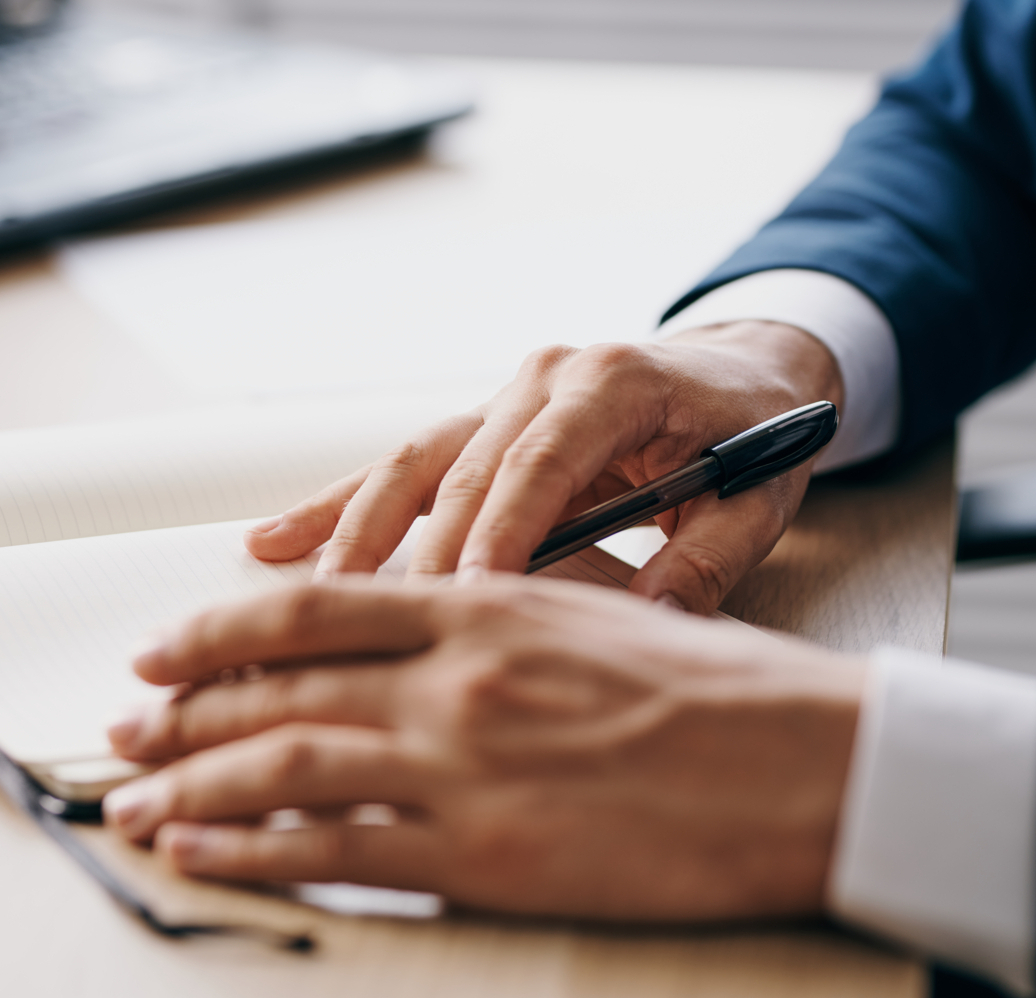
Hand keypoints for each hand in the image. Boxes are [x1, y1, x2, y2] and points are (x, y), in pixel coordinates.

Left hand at [106, 577, 865, 920]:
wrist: (810, 763)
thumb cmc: (716, 689)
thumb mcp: (592, 612)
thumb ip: (489, 619)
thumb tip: (410, 633)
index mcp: (484, 602)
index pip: (312, 607)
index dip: (216, 628)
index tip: (161, 651)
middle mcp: (455, 674)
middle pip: (278, 687)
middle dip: (182, 714)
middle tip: (121, 734)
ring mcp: (464, 763)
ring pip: (285, 764)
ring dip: (192, 785)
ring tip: (135, 803)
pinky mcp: (486, 852)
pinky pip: (338, 849)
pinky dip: (253, 850)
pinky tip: (206, 854)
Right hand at [242, 321, 843, 613]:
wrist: (744, 369)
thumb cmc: (754, 434)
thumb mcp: (757, 497)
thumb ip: (708, 562)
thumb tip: (646, 631)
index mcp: (614, 382)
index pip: (539, 464)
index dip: (498, 534)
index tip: (466, 602)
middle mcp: (545, 377)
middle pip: (460, 467)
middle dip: (416, 552)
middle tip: (374, 630)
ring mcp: (504, 394)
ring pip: (412, 462)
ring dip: (352, 528)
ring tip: (301, 591)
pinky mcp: (481, 422)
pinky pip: (404, 464)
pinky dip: (340, 502)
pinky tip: (278, 540)